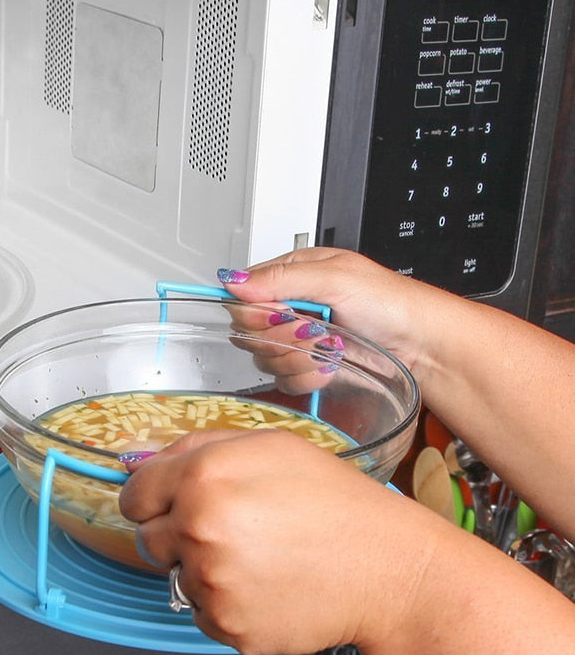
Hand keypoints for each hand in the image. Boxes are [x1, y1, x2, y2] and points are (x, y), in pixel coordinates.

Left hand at [118, 429, 422, 654]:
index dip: (150, 499)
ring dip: (202, 569)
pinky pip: (202, 611)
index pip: (134, 495)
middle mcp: (198, 529)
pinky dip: (224, 602)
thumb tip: (149, 465)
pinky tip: (263, 585)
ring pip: (176, 576)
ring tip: (256, 557)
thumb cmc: (332, 500)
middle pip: (147, 540)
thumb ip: (199, 448)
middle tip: (226, 530)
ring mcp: (210, 582)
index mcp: (203, 477)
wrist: (383, 566)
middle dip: (175, 534)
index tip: (164, 505)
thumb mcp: (269, 445)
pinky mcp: (226, 624)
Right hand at [220, 248, 435, 373]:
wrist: (420, 345)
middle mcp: (290, 307)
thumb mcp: (336, 278)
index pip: (244, 295)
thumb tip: (234, 280)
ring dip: (299, 357)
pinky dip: (308, 376)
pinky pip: (284, 379)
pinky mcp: (306, 367)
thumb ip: (281, 278)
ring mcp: (297, 339)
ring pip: (265, 358)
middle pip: (249, 330)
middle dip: (282, 336)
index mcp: (292, 275)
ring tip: (330, 346)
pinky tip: (330, 365)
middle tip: (313, 329)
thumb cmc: (390, 303)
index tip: (281, 314)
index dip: (255, 311)